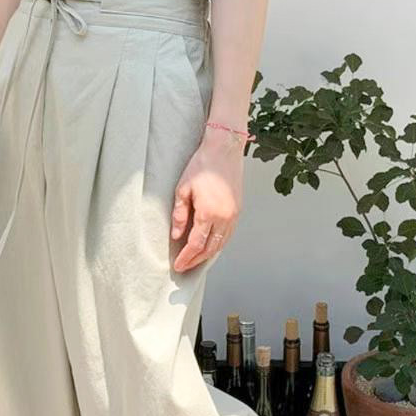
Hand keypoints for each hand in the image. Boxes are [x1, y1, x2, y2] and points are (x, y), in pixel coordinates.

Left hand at [170, 126, 244, 272]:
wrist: (224, 150)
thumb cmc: (202, 165)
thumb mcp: (183, 189)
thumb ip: (180, 215)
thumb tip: (177, 235)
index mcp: (209, 213)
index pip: (196, 244)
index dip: (186, 257)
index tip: (178, 265)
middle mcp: (224, 217)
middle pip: (210, 248)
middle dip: (196, 260)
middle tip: (185, 266)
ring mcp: (234, 215)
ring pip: (221, 243)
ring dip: (208, 254)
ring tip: (196, 259)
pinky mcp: (238, 210)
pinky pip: (228, 234)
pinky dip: (218, 244)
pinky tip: (210, 245)